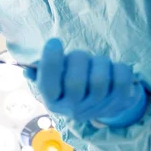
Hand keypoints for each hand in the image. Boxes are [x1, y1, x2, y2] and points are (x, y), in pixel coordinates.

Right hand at [25, 38, 146, 124]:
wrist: (96, 105)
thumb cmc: (68, 85)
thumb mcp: (51, 80)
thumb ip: (40, 72)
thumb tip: (29, 69)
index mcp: (52, 101)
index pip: (47, 85)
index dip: (50, 62)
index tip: (54, 41)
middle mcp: (72, 109)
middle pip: (75, 82)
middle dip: (78, 59)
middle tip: (80, 54)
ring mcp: (96, 109)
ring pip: (100, 80)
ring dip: (99, 62)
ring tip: (96, 61)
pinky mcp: (118, 104)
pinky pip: (122, 81)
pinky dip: (118, 68)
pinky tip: (111, 68)